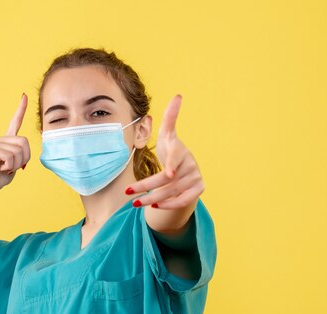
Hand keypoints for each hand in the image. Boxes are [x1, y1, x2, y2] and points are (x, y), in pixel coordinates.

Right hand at [0, 93, 30, 192]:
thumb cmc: (3, 174)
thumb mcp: (17, 164)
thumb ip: (22, 155)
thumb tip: (23, 154)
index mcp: (8, 140)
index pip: (15, 121)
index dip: (21, 109)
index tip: (24, 95)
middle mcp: (2, 139)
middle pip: (25, 143)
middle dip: (25, 159)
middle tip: (14, 166)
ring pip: (18, 152)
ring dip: (16, 165)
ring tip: (6, 167)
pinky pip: (10, 157)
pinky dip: (9, 167)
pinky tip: (0, 167)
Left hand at [125, 94, 204, 208]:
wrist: (186, 168)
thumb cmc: (172, 149)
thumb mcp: (168, 135)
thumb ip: (170, 117)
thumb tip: (178, 95)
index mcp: (181, 150)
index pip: (176, 157)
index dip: (172, 164)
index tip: (167, 173)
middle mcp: (191, 165)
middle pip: (166, 180)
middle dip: (146, 187)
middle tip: (127, 192)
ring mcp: (196, 178)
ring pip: (171, 192)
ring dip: (152, 199)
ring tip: (135, 203)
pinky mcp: (198, 190)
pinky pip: (182, 201)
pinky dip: (168, 205)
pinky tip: (153, 206)